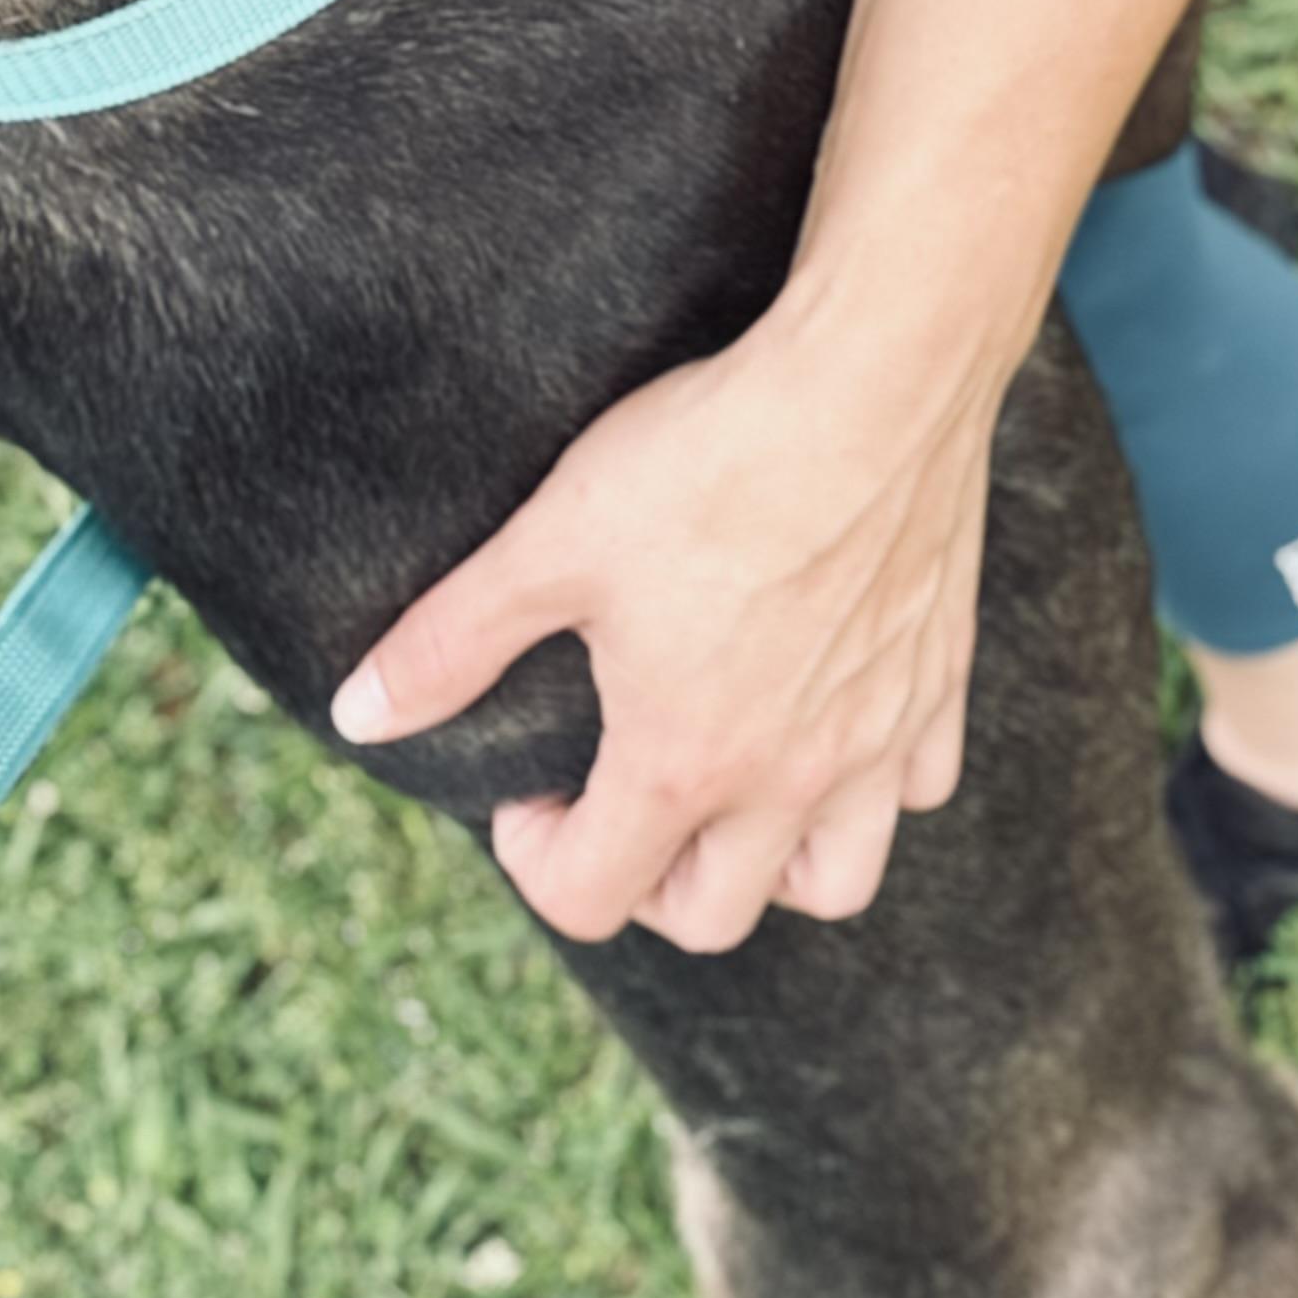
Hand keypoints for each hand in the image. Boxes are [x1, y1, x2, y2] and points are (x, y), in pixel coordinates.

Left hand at [328, 287, 1005, 951]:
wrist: (873, 381)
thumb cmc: (710, 459)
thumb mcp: (551, 541)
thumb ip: (450, 641)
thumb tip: (357, 715)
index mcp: (683, 759)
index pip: (591, 899)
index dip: (536, 860)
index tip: (528, 792)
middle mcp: (790, 776)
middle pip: (711, 916)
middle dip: (644, 882)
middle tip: (614, 798)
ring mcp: (877, 738)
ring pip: (835, 881)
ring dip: (770, 865)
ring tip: (729, 789)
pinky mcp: (939, 682)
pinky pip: (919, 786)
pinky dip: (874, 782)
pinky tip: (831, 715)